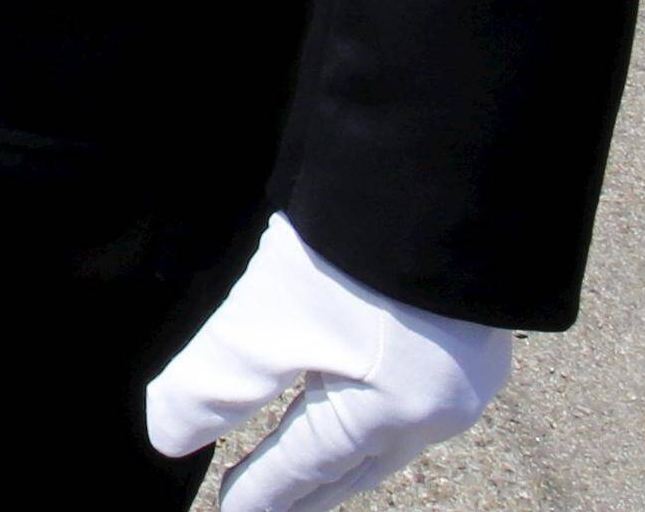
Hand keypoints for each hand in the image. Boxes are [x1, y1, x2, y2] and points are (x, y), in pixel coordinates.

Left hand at [143, 214, 511, 510]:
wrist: (447, 167)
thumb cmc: (362, 251)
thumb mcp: (268, 319)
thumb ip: (216, 383)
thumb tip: (168, 436)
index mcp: (392, 414)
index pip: (310, 465)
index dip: (266, 491)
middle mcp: (440, 402)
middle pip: (360, 460)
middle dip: (314, 484)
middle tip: (279, 504)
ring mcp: (469, 361)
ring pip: (396, 427)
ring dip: (350, 445)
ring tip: (318, 457)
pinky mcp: (476, 316)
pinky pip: (418, 385)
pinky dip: (381, 401)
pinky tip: (371, 387)